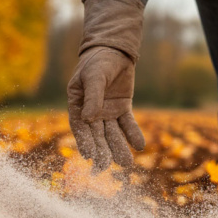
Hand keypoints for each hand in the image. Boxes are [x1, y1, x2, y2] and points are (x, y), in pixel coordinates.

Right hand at [68, 46, 144, 169]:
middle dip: (102, 151)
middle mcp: (92, 112)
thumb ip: (93, 97)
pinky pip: (128, 124)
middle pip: (97, 135)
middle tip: (105, 167)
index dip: (84, 142)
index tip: (89, 156)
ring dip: (119, 148)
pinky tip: (139, 145)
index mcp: (77, 105)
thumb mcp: (94, 77)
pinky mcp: (122, 109)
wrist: (114, 51)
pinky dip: (133, 134)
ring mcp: (108, 112)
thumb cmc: (98, 62)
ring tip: (126, 164)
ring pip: (113, 134)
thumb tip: (89, 119)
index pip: (80, 127)